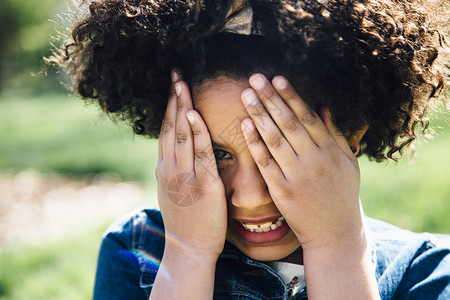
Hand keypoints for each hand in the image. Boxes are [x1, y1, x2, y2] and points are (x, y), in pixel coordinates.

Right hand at [156, 74, 226, 259]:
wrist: (188, 249)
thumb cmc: (185, 222)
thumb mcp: (173, 192)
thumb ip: (174, 170)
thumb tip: (176, 153)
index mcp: (165, 169)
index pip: (165, 131)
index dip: (168, 108)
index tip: (172, 87)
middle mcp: (170, 169)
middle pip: (170, 127)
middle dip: (173, 99)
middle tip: (175, 74)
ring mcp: (184, 177)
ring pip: (180, 136)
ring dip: (181, 108)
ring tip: (182, 84)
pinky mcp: (202, 186)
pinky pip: (199, 155)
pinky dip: (196, 134)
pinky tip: (194, 115)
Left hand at [240, 74, 363, 249]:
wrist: (336, 234)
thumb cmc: (342, 196)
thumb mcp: (348, 164)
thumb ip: (336, 135)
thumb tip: (323, 107)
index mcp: (331, 151)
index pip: (307, 117)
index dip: (291, 96)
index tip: (277, 78)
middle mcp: (314, 159)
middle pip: (289, 123)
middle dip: (270, 98)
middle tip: (255, 78)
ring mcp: (297, 175)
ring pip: (275, 139)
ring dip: (259, 115)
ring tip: (246, 94)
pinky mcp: (282, 190)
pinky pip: (265, 162)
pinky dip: (255, 143)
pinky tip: (244, 125)